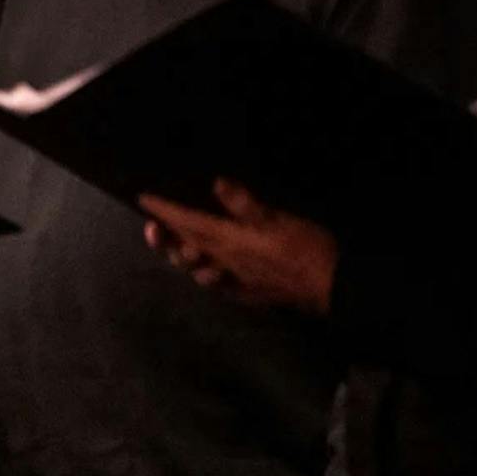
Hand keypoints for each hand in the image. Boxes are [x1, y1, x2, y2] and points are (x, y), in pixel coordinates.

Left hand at [139, 179, 337, 314]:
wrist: (332, 286)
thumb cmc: (304, 248)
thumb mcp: (276, 219)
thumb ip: (244, 204)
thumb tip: (217, 183)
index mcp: (228, 241)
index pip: (187, 223)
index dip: (164, 210)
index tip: (144, 199)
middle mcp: (224, 263)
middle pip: (186, 249)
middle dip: (166, 238)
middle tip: (151, 227)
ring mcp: (236, 281)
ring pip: (199, 271)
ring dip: (184, 259)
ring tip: (175, 249)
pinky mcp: (251, 293)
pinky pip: (221, 287)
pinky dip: (210, 278)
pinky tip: (211, 275)